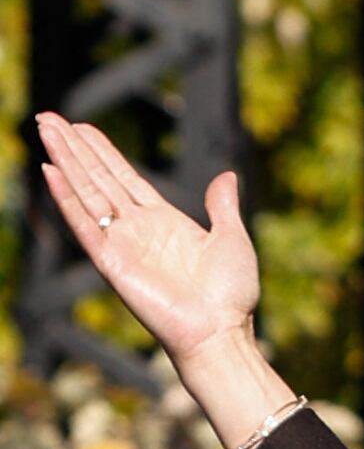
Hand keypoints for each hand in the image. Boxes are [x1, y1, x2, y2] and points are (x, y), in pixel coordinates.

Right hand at [33, 111, 259, 377]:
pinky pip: (83, 224)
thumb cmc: (231, 294)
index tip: (81, 126)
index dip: (102, 152)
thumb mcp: (232, 238)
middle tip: (47, 117)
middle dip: (74, 147)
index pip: (123, 178)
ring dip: (65, 160)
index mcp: (163, 221)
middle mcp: (137, 229)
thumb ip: (222, 206)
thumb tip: (227, 175)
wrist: (222, 331)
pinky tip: (51, 171)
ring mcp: (121, 244)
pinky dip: (66, 197)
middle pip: (97, 178)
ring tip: (45, 128)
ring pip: (86, 193)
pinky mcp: (111, 262)